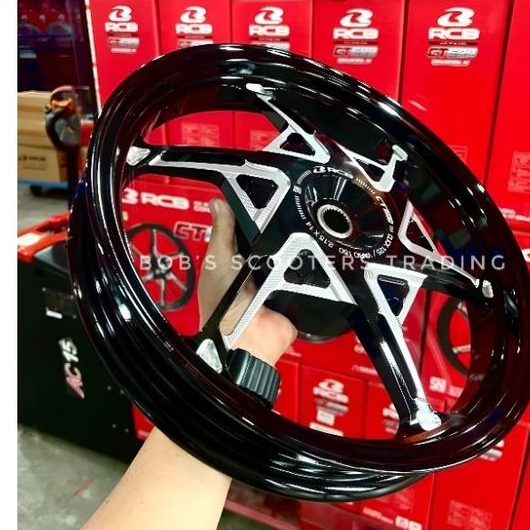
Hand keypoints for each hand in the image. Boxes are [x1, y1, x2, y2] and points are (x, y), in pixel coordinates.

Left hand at [198, 198, 296, 365]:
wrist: (247, 338)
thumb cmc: (222, 304)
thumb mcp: (218, 260)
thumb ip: (222, 231)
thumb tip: (217, 201)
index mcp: (235, 257)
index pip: (248, 227)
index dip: (255, 212)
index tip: (267, 191)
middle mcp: (257, 266)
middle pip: (273, 237)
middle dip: (279, 227)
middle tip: (290, 207)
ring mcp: (278, 279)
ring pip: (291, 252)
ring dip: (294, 245)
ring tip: (302, 229)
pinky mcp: (296, 290)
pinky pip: (307, 273)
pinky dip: (307, 266)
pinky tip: (312, 252)